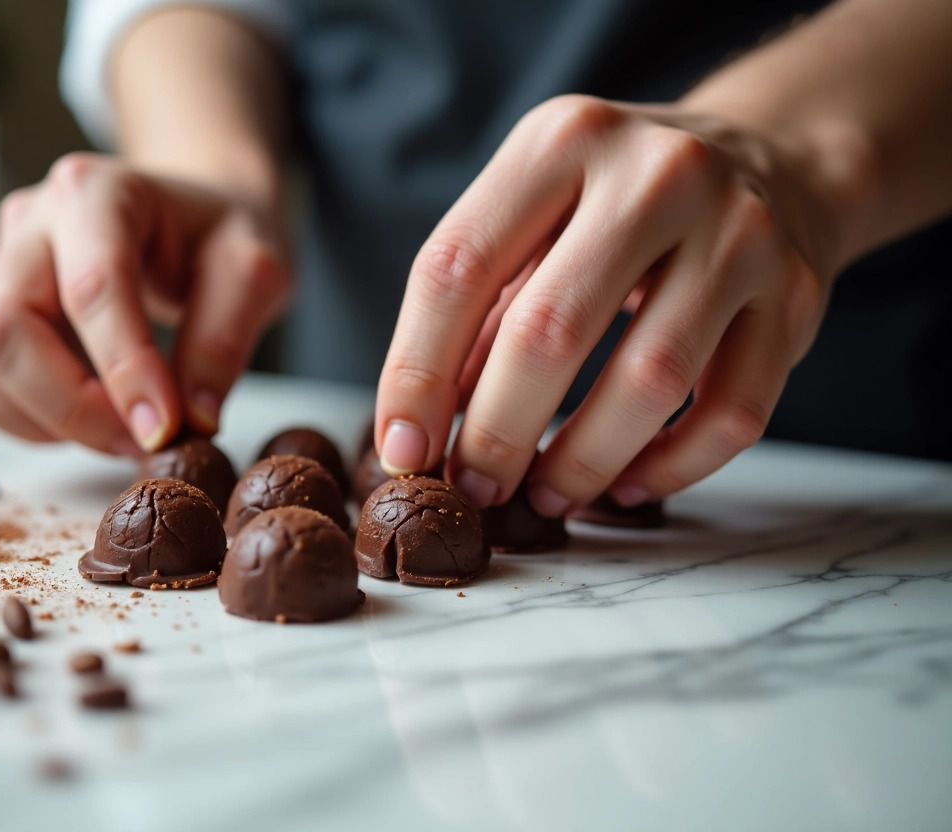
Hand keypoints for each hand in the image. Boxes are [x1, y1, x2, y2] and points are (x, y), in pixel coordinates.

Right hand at [0, 152, 288, 454]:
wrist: (196, 222)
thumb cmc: (221, 237)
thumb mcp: (254, 273)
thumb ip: (224, 341)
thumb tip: (191, 419)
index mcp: (98, 192)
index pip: (92, 288)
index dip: (125, 370)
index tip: (163, 431)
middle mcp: (31, 222)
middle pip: (5, 329)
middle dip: (75, 406)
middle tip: (146, 438)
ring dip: (52, 421)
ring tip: (127, 427)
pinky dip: (33, 422)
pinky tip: (94, 413)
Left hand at [375, 95, 837, 513]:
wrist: (773, 158)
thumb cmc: (619, 203)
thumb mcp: (536, 215)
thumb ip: (477, 310)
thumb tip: (421, 432)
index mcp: (561, 143)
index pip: (458, 266)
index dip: (415, 372)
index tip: (402, 451)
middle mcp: (655, 175)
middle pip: (550, 330)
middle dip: (496, 432)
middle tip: (473, 487)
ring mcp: (738, 233)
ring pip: (650, 382)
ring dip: (582, 463)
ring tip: (544, 497)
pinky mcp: (796, 296)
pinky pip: (731, 413)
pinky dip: (670, 469)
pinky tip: (625, 486)